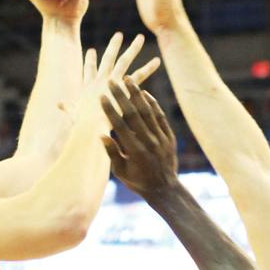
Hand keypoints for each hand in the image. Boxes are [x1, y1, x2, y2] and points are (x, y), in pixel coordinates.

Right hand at [74, 33, 159, 130]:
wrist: (92, 125)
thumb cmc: (82, 123)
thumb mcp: (73, 114)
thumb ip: (68, 107)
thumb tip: (58, 104)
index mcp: (89, 86)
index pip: (89, 70)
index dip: (90, 60)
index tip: (92, 50)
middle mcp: (101, 79)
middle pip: (108, 58)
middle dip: (113, 46)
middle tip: (119, 34)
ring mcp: (113, 81)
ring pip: (125, 61)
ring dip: (133, 48)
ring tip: (141, 37)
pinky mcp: (125, 87)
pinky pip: (140, 75)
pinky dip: (149, 68)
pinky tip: (157, 60)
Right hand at [102, 79, 178, 196]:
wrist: (165, 189)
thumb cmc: (138, 182)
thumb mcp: (121, 172)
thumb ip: (112, 153)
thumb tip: (100, 135)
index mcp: (135, 151)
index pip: (120, 126)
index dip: (110, 110)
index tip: (101, 97)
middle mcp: (149, 142)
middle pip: (133, 113)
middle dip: (121, 95)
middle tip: (112, 81)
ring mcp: (160, 139)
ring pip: (148, 111)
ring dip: (137, 94)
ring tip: (128, 79)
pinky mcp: (169, 137)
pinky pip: (160, 116)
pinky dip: (152, 103)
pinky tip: (144, 92)